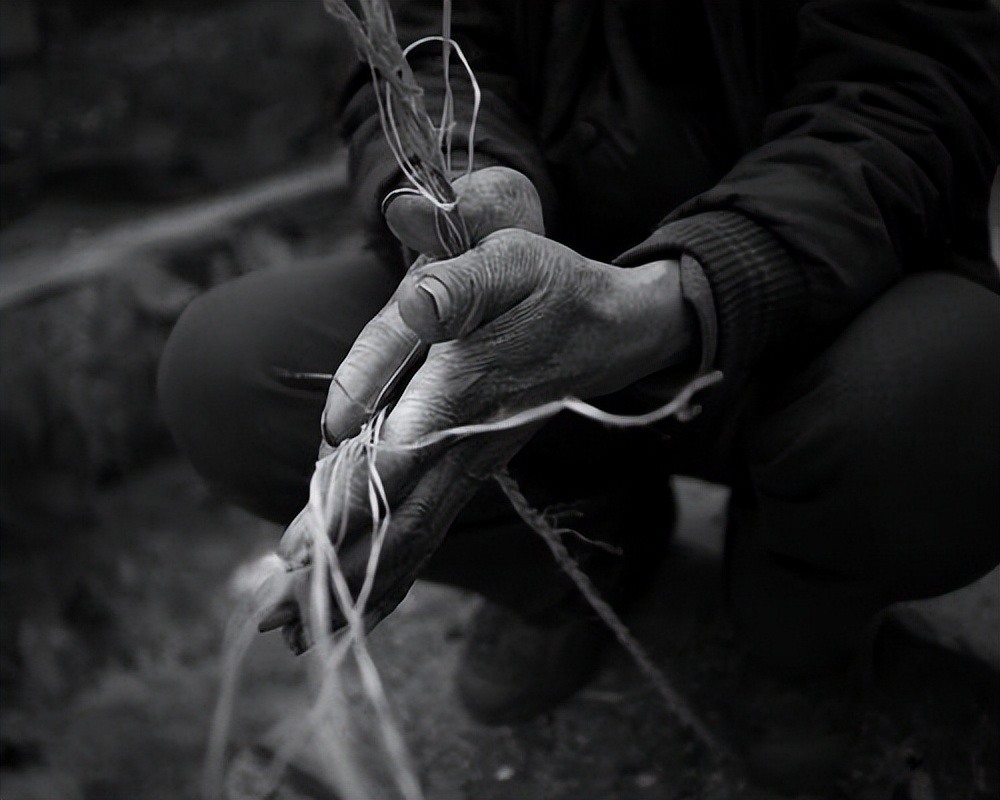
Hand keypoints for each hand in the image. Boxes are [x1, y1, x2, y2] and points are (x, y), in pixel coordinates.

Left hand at [260, 169, 695, 649]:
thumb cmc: (549, 287)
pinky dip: (394, 578)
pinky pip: (429, 534)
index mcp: (462, 390)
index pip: (394, 459)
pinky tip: (364, 610)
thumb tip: (418, 302)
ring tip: (297, 636)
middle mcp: (465, 445)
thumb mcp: (507, 261)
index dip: (344, 508)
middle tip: (275, 621)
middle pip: (397, 523)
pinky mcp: (472, 472)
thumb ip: (458, 287)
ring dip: (356, 586)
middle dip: (333, 570)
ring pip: (412, 540)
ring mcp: (471, 466)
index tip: (293, 558)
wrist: (611, 329)